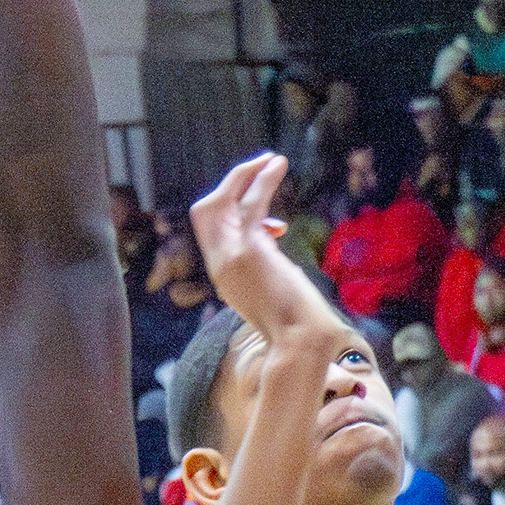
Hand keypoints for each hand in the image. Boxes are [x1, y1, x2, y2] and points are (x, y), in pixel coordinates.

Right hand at [191, 155, 343, 355]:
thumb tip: (272, 240)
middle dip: (229, 184)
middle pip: (204, 211)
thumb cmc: (295, 326)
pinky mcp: (249, 251)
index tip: (265, 211)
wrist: (300, 343)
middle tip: (257, 168)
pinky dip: (261, 180)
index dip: (232, 212)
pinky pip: (250, 204)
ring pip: (222, 201)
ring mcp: (229, 257)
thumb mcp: (271, 293)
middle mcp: (219, 265)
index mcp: (223, 276)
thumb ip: (264, 266)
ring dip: (246, 175)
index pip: (212, 231)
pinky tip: (277, 166)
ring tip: (271, 160)